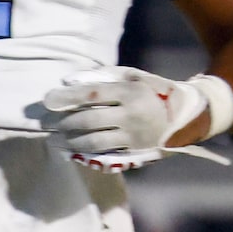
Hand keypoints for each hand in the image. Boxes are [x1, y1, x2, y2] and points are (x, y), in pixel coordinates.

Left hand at [43, 65, 207, 157]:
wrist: (188, 116)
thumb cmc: (154, 91)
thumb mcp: (133, 76)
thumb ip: (101, 76)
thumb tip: (68, 81)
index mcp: (131, 92)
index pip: (92, 95)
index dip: (67, 98)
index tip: (47, 101)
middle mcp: (131, 115)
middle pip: (88, 121)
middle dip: (62, 123)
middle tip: (44, 123)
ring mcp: (133, 136)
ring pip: (93, 142)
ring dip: (68, 141)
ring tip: (53, 139)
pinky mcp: (134, 152)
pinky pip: (103, 154)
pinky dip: (83, 153)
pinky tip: (69, 150)